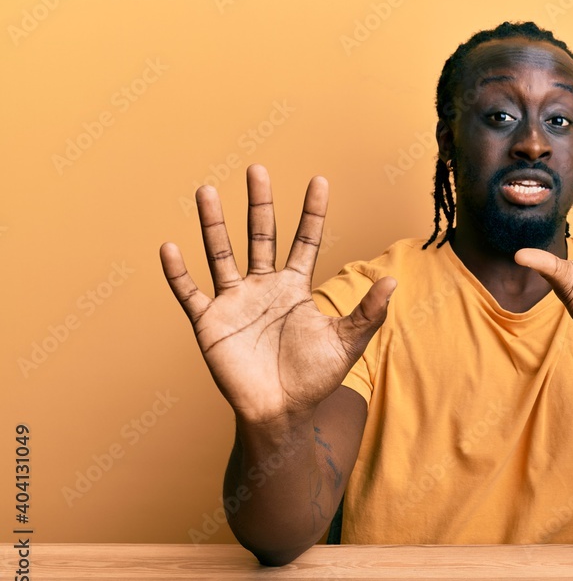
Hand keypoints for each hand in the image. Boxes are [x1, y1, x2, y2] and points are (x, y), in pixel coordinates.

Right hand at [159, 165, 394, 425]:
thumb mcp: (347, 343)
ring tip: (205, 191)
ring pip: (222, 254)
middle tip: (256, 169)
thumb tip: (394, 281)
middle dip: (259, 203)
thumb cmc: (314, 379)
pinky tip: (170, 247)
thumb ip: (368, 313)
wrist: (281, 412)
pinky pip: (190, 293)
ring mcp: (235, 302)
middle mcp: (264, 287)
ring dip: (213, 224)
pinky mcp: (210, 322)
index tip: (319, 180)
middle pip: (261, 236)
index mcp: (295, 288)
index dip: (313, 213)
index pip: (305, 241)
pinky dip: (178, 273)